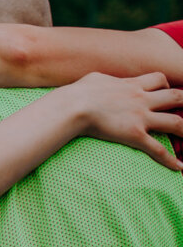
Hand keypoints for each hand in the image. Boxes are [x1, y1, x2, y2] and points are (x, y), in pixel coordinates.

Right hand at [64, 72, 182, 169]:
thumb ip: (107, 80)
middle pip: (176, 96)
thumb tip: (103, 81)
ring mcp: (140, 117)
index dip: (166, 85)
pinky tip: (179, 167)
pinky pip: (157, 148)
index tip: (166, 91)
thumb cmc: (79, 92)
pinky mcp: (134, 134)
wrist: (73, 106)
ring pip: (175, 122)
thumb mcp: (96, 78)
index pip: (158, 79)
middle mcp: (142, 100)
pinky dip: (170, 159)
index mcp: (132, 85)